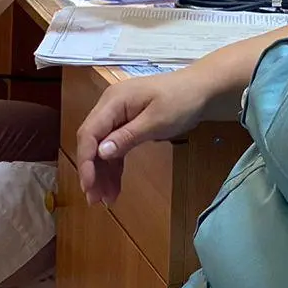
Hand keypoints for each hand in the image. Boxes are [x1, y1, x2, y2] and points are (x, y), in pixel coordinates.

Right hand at [76, 65, 218, 204]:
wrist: (202, 88)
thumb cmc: (181, 101)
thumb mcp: (156, 120)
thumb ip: (128, 136)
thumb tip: (100, 153)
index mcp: (113, 101)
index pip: (89, 133)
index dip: (86, 161)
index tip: (89, 186)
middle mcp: (110, 107)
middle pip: (92, 142)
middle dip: (92, 171)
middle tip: (95, 199)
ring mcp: (118, 115)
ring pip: (103, 147)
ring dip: (103, 172)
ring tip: (106, 199)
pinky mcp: (128, 123)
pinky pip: (116, 146)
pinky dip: (115, 166)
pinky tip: (115, 185)